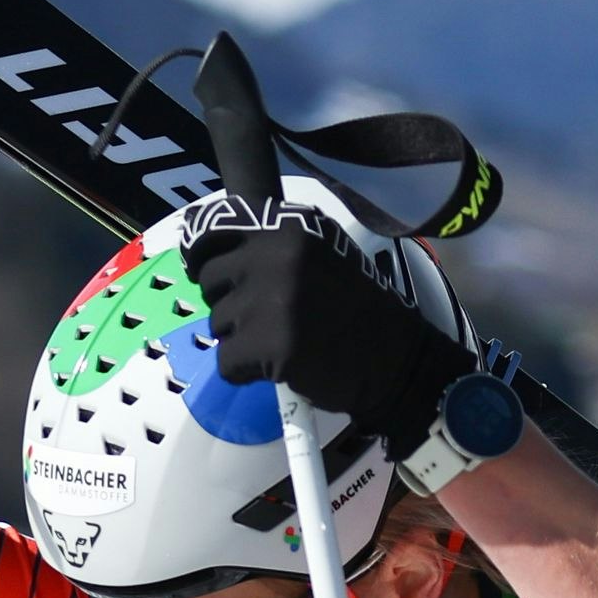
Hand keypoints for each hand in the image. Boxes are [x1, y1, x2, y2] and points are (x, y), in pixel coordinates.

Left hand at [190, 204, 469, 451]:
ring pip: (217, 323)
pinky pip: (226, 363)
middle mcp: (277, 255)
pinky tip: (279, 366)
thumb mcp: (320, 253)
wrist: (395, 360)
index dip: (202, 251)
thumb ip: (272, 244)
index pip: (214, 226)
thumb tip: (210, 249)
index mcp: (289, 226)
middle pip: (210, 278)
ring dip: (241, 338)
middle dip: (228, 301)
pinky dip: (245, 372)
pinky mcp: (270, 345)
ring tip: (281, 341)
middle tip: (265, 317)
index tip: (206, 269)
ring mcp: (272, 300)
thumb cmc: (356, 308)